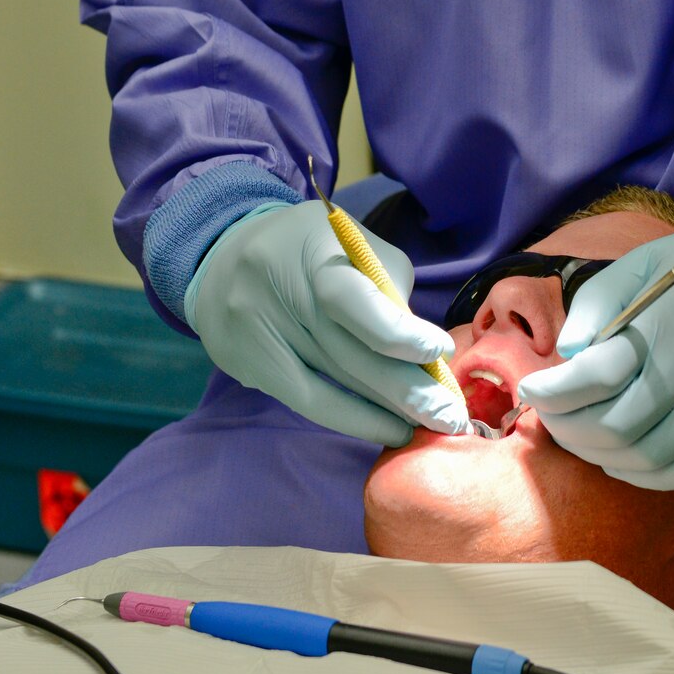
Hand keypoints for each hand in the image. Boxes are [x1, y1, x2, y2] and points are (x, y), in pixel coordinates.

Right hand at [184, 202, 462, 444]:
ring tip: (427, 426)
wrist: (223, 254)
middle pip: (347, 352)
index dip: (397, 332)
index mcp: (309, 248)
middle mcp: (275, 290)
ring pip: (331, 383)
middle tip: (450, 416)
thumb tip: (422, 352)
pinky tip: (386, 428)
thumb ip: (387, 289)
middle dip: (407, 390)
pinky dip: (352, 418)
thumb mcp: (353, 245)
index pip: (351, 299)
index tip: (438, 350)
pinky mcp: (246, 365)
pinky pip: (307, 402)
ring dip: (385, 411)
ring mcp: (254, 331)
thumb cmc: (310, 250)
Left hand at [517, 194, 673, 488]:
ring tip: (582, 438)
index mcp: (668, 317)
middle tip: (551, 417)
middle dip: (570, 429)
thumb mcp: (652, 258)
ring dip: (603, 457)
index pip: (595, 374)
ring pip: (650, 457)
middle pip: (616, 426)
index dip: (552, 391)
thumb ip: (600, 302)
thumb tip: (567, 356)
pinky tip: (624, 462)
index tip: (531, 389)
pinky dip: (648, 477)